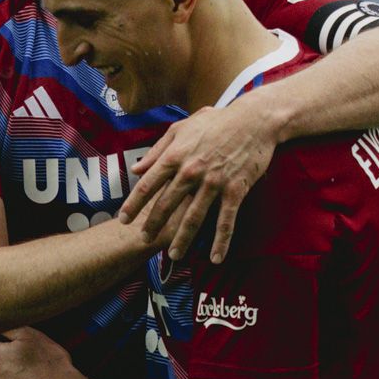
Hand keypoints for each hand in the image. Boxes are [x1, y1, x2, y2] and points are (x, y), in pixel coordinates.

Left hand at [118, 97, 276, 262]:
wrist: (254, 120)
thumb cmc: (216, 121)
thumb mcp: (181, 128)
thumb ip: (157, 150)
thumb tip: (136, 169)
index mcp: (175, 156)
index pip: (147, 185)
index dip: (133, 204)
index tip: (124, 219)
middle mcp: (191, 172)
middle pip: (166, 205)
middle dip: (153, 225)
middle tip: (145, 240)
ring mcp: (213, 183)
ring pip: (193, 218)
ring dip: (182, 239)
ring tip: (174, 255)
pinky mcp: (235, 190)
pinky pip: (225, 221)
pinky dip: (220, 242)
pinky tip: (215, 258)